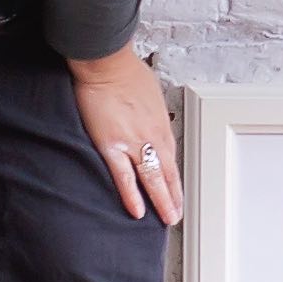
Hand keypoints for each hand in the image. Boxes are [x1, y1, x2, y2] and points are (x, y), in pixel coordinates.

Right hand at [69, 49, 184, 222]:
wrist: (106, 62)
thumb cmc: (125, 71)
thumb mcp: (150, 93)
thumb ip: (151, 113)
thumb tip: (150, 119)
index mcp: (161, 125)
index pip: (171, 159)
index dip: (174, 179)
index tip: (177, 192)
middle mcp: (152, 137)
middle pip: (167, 173)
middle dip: (174, 196)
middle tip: (176, 215)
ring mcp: (133, 143)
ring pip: (153, 179)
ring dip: (162, 201)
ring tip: (167, 219)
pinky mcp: (112, 145)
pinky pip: (124, 177)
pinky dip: (132, 195)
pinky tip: (137, 212)